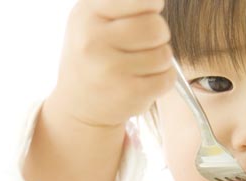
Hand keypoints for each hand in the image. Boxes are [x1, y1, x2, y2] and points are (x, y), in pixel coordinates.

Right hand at [50, 0, 174, 129]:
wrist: (77, 106)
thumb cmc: (94, 54)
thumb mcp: (93, 18)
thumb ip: (121, 2)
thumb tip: (156, 0)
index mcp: (87, 14)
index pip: (142, 0)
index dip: (151, 6)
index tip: (145, 14)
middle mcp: (93, 40)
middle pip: (156, 27)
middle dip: (158, 34)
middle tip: (143, 44)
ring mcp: (110, 69)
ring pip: (164, 54)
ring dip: (160, 60)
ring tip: (138, 65)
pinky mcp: (127, 94)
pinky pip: (167, 78)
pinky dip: (162, 79)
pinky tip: (143, 81)